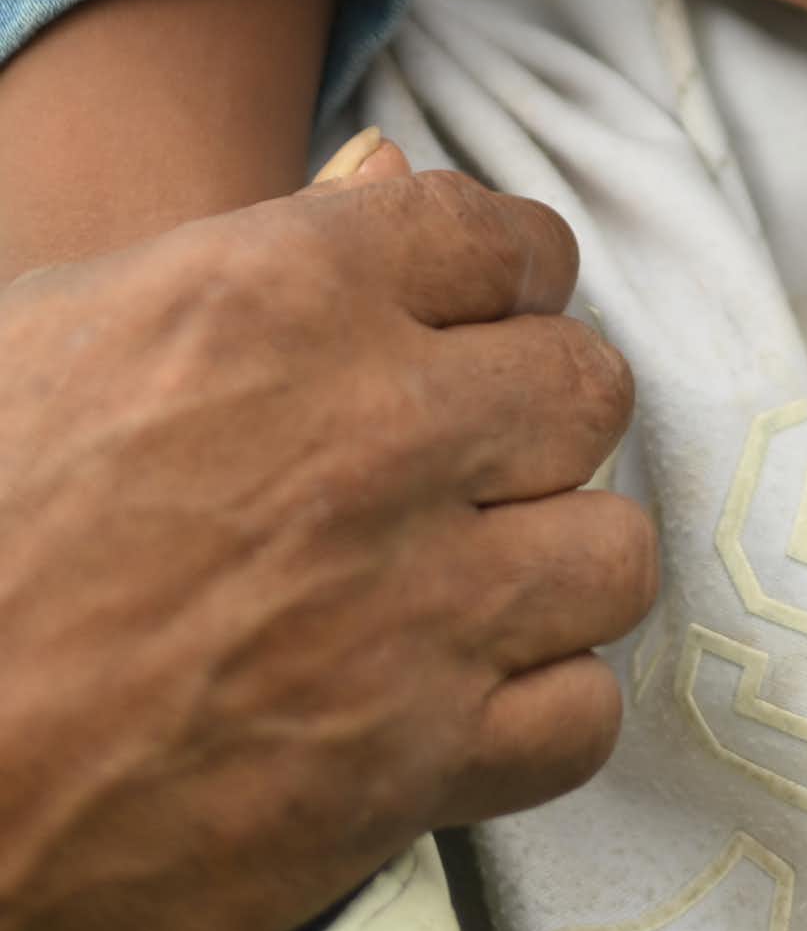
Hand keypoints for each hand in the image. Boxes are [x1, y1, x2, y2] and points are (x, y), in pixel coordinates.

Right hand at [0, 145, 654, 930]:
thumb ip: (262, 248)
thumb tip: (386, 167)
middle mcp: (375, 435)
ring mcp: (409, 605)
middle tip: (472, 456)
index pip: (510, 240)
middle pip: (585, 386)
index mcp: (287, 297)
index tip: (485, 319)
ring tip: (484, 575)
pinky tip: (471, 695)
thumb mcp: (69, 332)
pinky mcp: (410, 764)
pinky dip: (539, 711)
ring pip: (612, 547)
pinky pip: (579, 714)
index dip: (507, 280)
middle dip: (537, 418)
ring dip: (556, 563)